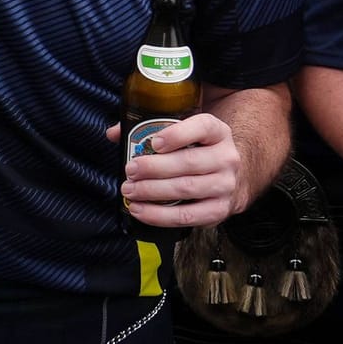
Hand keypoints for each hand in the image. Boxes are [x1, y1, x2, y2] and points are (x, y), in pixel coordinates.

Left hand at [113, 113, 243, 228]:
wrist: (228, 179)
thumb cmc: (197, 152)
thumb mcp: (184, 133)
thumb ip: (150, 128)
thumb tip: (114, 133)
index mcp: (217, 132)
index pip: (202, 127)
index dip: (178, 134)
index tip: (154, 142)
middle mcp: (226, 157)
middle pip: (188, 162)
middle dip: (154, 168)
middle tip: (130, 170)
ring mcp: (225, 185)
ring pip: (186, 188)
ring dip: (153, 191)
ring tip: (130, 190)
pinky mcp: (219, 210)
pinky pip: (188, 216)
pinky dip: (160, 216)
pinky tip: (141, 210)